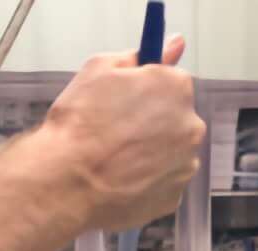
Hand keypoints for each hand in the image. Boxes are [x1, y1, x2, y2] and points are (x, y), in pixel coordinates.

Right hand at [40, 35, 205, 232]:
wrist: (67, 184)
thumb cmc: (80, 127)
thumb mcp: (99, 69)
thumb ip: (138, 57)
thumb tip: (169, 46)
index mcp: (175, 89)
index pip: (171, 80)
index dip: (147, 89)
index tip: (132, 96)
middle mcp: (189, 127)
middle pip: (175, 118)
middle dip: (151, 122)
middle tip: (116, 130)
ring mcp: (184, 165)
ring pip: (170, 152)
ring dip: (150, 153)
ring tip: (115, 158)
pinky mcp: (173, 197)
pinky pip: (163, 183)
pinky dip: (146, 181)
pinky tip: (121, 179)